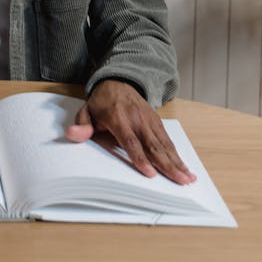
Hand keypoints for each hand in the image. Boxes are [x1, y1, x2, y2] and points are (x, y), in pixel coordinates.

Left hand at [65, 79, 195, 184]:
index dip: (140, 158)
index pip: (131, 142)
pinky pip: (167, 139)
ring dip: (177, 161)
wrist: (118, 80)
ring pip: (164, 144)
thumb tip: (73, 135)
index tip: (150, 174)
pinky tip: (184, 166)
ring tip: (188, 178)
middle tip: (180, 181)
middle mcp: (138, 119)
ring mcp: (149, 119)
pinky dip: (177, 153)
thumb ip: (82, 125)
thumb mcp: (86, 110)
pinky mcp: (156, 120)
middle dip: (167, 165)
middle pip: (154, 145)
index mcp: (119, 118)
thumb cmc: (101, 102)